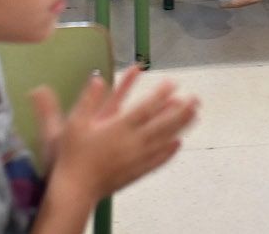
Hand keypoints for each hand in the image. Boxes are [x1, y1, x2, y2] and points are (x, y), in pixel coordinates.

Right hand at [32, 67, 197, 198]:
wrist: (75, 190)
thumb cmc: (72, 156)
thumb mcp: (74, 123)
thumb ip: (87, 100)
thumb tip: (97, 78)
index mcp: (118, 128)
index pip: (145, 107)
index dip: (161, 94)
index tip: (174, 83)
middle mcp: (132, 142)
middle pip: (163, 123)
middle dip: (181, 110)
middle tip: (196, 98)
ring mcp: (136, 158)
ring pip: (164, 139)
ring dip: (181, 127)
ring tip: (195, 115)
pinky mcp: (136, 172)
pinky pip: (158, 159)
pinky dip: (170, 150)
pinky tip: (178, 143)